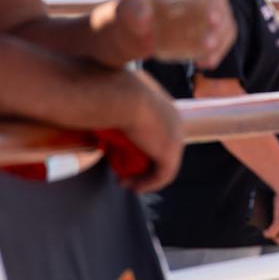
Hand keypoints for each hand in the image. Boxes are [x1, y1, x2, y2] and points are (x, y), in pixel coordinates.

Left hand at [113, 0, 236, 68]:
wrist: (128, 33)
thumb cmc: (130, 13)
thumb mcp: (128, 8)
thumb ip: (134, 9)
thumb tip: (145, 20)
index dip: (217, 2)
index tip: (210, 18)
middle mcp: (205, 0)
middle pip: (224, 11)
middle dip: (221, 28)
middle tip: (207, 44)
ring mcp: (207, 20)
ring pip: (226, 29)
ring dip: (220, 44)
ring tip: (204, 60)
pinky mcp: (205, 37)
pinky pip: (219, 44)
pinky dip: (215, 55)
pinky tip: (203, 64)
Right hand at [117, 71, 183, 192]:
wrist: (121, 96)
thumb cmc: (111, 91)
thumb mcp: (116, 96)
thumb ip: (118, 107)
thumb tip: (102, 113)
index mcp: (164, 105)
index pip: (156, 132)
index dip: (140, 147)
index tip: (121, 155)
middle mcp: (175, 120)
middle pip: (160, 148)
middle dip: (143, 163)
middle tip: (122, 173)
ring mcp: (176, 135)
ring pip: (162, 162)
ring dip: (143, 176)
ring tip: (124, 182)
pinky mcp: (171, 152)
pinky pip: (163, 175)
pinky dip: (148, 184)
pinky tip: (134, 188)